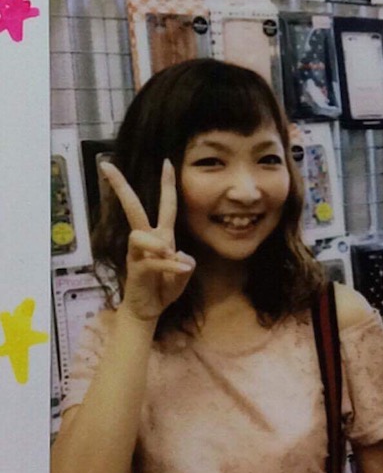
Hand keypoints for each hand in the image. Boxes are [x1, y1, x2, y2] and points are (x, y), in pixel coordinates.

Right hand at [101, 159, 194, 324]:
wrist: (149, 310)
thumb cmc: (164, 287)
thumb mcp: (182, 274)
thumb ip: (185, 263)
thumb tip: (179, 256)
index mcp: (162, 236)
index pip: (165, 205)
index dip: (167, 184)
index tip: (167, 162)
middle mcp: (147, 240)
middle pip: (133, 208)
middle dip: (121, 187)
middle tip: (107, 166)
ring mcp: (138, 253)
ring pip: (140, 235)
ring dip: (158, 245)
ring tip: (171, 258)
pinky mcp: (136, 269)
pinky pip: (153, 261)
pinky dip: (169, 265)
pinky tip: (180, 270)